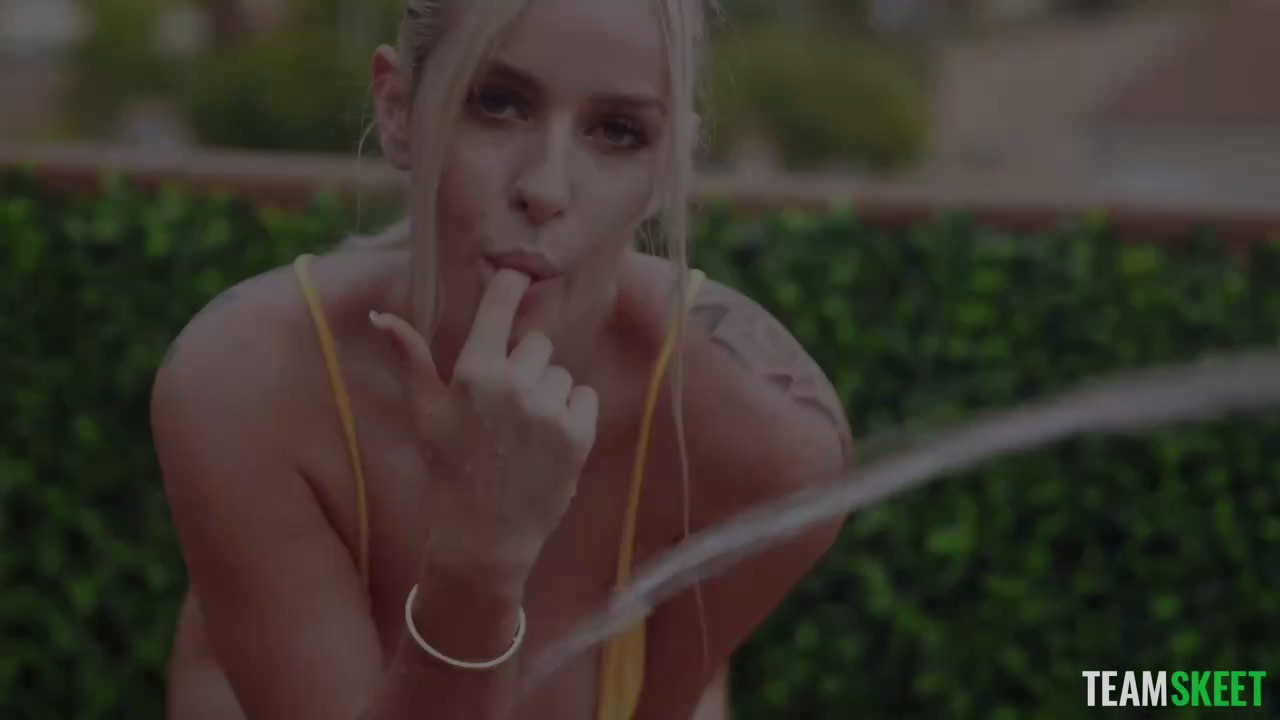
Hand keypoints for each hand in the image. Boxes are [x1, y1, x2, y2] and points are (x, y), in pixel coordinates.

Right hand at [370, 269, 598, 581]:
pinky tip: (547, 442)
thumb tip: (380, 316)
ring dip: (547, 394)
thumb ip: (410, 359)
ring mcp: (548, 409)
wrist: (485, 536)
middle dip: (525, 367)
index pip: (500, 307)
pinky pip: (584, 397)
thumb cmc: (449, 470)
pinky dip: (572, 415)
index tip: (521, 274)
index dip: (512, 286)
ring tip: (523, 433)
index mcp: (473, 374)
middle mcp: (513, 385)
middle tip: (505, 408)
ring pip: (560, 373)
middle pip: (536, 344)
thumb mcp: (425, 415)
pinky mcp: (579, 433)